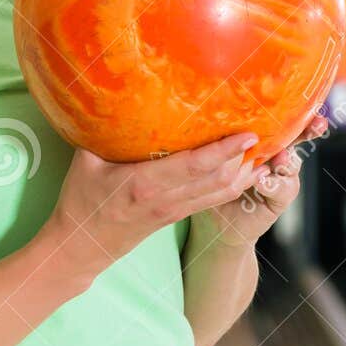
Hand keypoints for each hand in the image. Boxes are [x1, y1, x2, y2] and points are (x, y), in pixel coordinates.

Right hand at [39, 131, 261, 286]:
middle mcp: (166, 200)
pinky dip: (231, 186)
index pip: (194, 166)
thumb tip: (112, 97)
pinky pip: (211, 201)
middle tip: (265, 136)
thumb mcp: (85, 163)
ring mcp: (173, 211)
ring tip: (263, 153)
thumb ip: (103, 133)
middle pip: (217, 181)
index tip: (247, 135)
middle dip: (244, 160)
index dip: (224, 151)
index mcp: (145, 184)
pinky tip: (243, 172)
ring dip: (244, 175)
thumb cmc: (80, 203)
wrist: (81, 248)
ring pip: (220, 194)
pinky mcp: (175, 217)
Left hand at [196, 115, 329, 247]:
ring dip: (288, 159)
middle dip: (310, 129)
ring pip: (293, 163)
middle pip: (298, 137)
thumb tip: (218, 107)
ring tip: (281, 157)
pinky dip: (274, 185)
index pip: (281, 120)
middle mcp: (277, 155)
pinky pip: (283, 189)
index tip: (305, 99)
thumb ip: (224, 136)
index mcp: (263, 139)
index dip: (296, 109)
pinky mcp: (279, 197)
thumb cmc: (212, 179)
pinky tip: (262, 182)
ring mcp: (281, 176)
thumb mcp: (216, 153)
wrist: (216, 220)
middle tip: (317, 124)